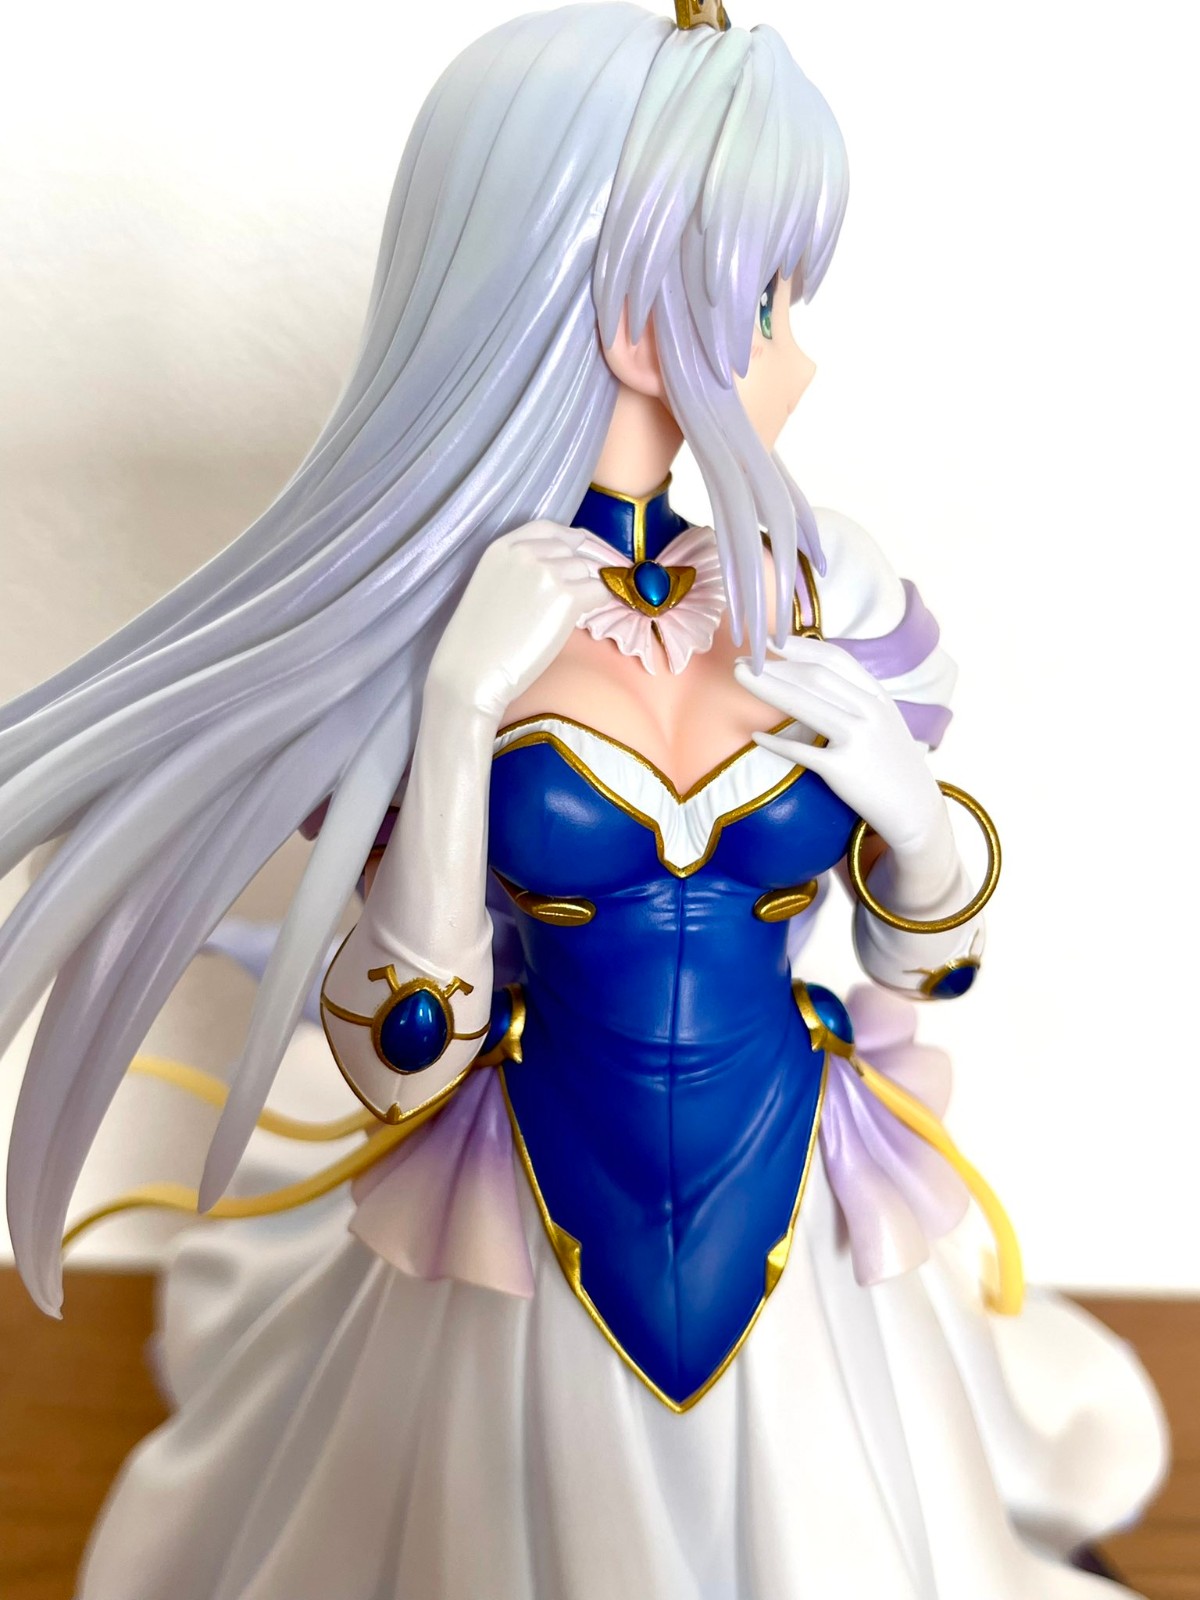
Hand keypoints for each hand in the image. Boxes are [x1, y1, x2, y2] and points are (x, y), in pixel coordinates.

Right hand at [425, 524, 608, 723]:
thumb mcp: (491, 586)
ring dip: (582, 593)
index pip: (547, 528)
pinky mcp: (567, 597)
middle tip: (565, 602)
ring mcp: (548, 572)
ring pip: (586, 573)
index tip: (579, 547)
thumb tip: (562, 566)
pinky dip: (598, 605)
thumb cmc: (478, 641)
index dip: (567, 539)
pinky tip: (580, 621)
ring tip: (558, 620)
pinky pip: (600, 592)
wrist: (472, 672)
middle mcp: (526, 552)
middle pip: (570, 552)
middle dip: (573, 574)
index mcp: (502, 547)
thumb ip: (520, 569)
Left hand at [733, 637, 947, 859]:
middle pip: (813, 676)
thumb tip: (812, 672)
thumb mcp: (884, 720)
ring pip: (803, 703)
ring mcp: (857, 739)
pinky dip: (775, 742)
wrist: (915, 808)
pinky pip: (800, 751)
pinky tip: (755, 735)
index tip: (770, 640)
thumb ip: (855, 696)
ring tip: (740, 677)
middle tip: (743, 659)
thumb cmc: (892, 762)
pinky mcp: (843, 770)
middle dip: (774, 664)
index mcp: (878, 696)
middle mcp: (869, 712)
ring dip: (766, 686)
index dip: (799, 646)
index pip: (834, 659)